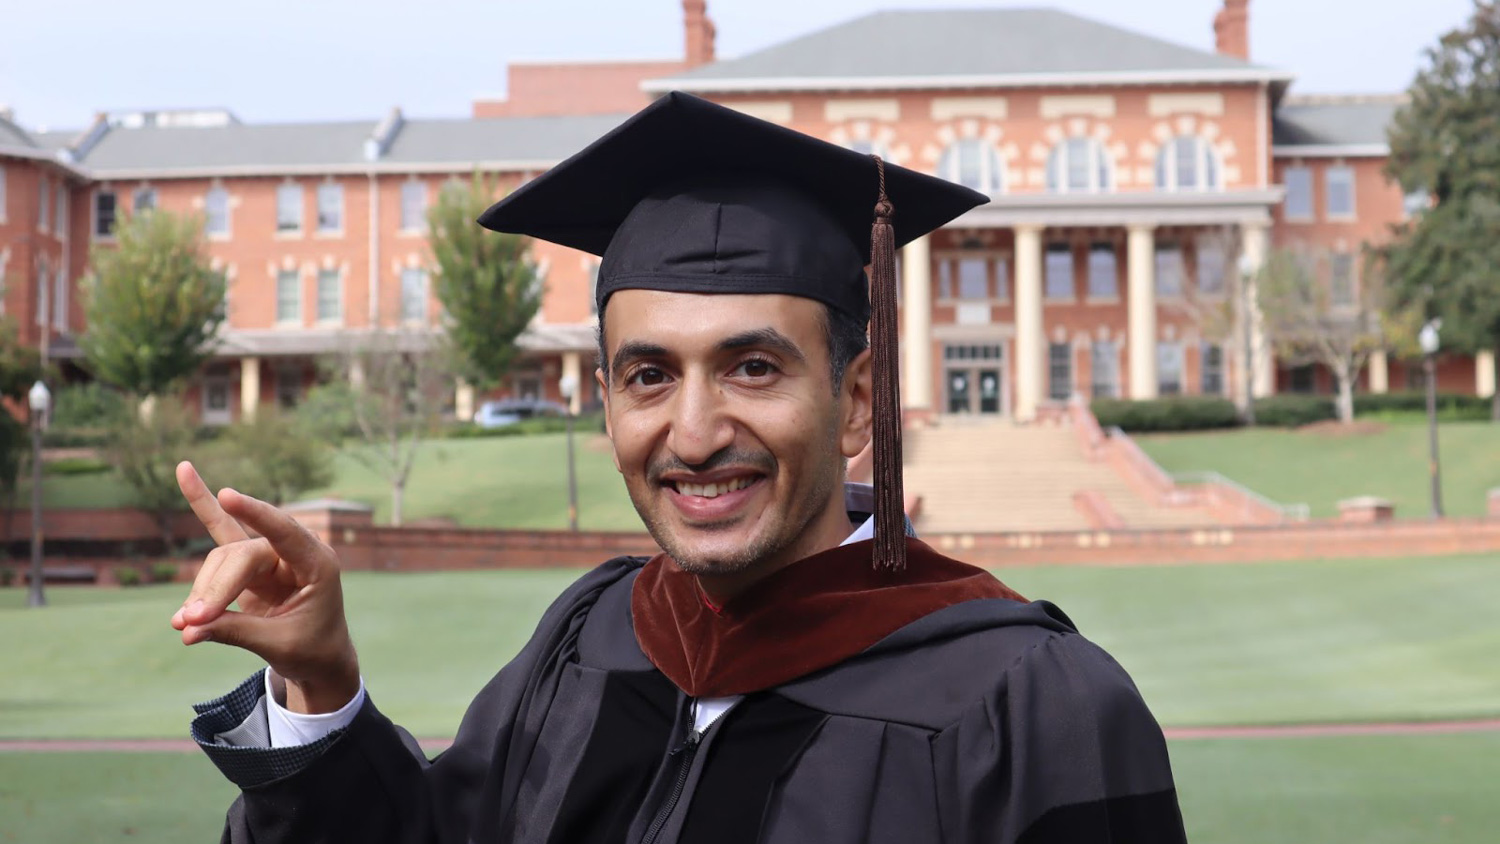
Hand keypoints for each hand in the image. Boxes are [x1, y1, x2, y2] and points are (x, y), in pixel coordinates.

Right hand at [170, 461, 360, 713]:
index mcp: (317, 564)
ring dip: (202, 592)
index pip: (285, 532)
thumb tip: (186, 627)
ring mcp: (270, 554)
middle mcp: (294, 552)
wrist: (319, 657)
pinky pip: (221, 530)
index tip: (229, 495)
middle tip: (191, 623)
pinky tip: (184, 471)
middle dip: (215, 590)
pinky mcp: (248, 564)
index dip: (257, 515)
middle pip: (241, 556)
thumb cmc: (310, 648)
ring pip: (223, 559)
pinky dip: (203, 504)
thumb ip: (235, 631)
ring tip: (184, 625)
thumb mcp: (278, 644)